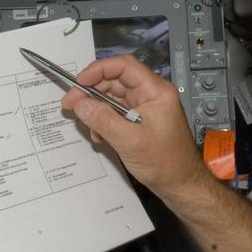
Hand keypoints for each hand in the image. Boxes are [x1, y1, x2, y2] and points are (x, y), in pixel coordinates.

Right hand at [61, 55, 205, 199]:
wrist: (180, 185)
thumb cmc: (166, 163)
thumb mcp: (131, 141)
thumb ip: (104, 120)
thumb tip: (80, 104)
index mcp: (156, 92)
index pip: (124, 66)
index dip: (99, 70)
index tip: (79, 83)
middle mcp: (151, 95)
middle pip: (115, 80)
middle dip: (92, 91)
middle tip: (71, 103)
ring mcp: (145, 107)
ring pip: (113, 97)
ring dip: (96, 109)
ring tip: (87, 124)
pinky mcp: (140, 120)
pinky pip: (116, 112)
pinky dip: (104, 121)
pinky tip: (99, 135)